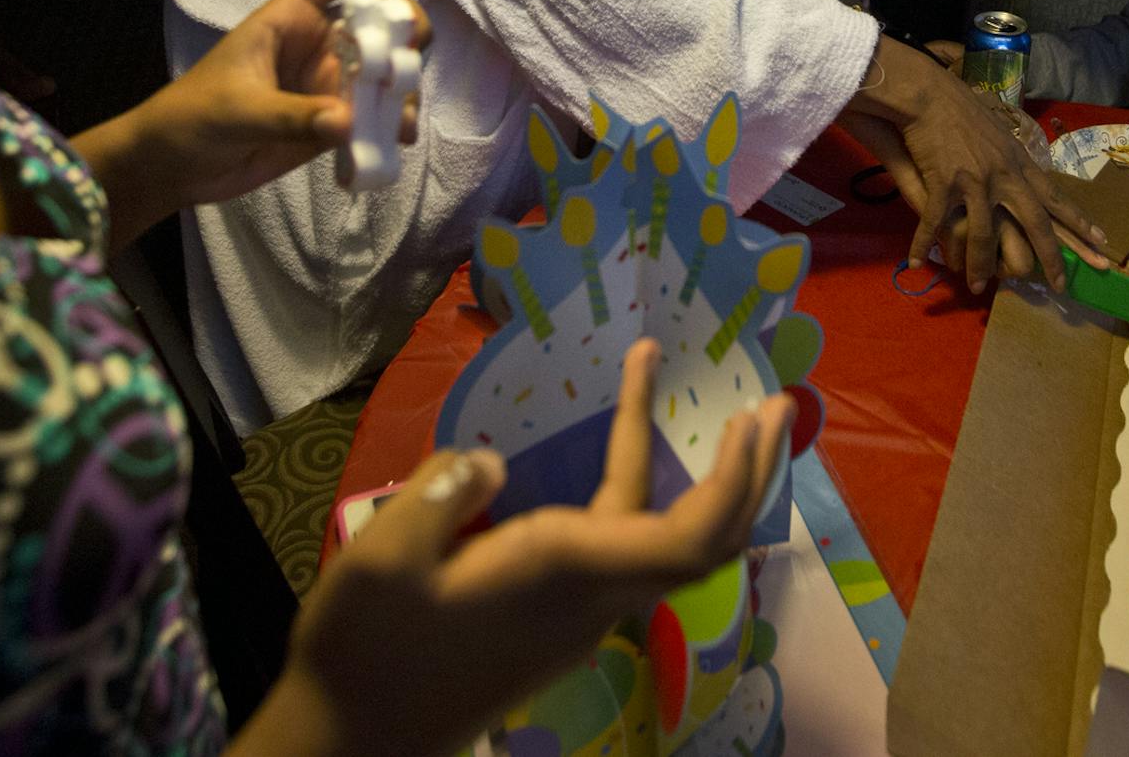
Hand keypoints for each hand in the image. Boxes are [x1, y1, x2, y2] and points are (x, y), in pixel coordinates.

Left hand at [113, 0, 429, 221]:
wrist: (173, 168)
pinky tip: (396, 144)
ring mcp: (329, 84)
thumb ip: (292, 115)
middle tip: (407, 64)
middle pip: (380, 19)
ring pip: (385, 71)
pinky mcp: (333, 123)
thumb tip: (347, 122)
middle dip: (407, 32)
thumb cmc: (193, 116)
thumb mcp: (239, 110)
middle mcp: (319, 44)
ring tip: (402, 123)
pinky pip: (375, 117)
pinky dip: (392, 128)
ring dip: (404, 90)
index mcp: (291, 18)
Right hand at [248, 340, 792, 756]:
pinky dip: (649, 495)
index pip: (686, 539)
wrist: (354, 740)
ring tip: (719, 417)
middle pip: (704, 543)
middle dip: (747, 473)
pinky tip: (623, 460)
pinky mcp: (558, 619)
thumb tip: (492, 459)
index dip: (732, 482)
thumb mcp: (383, 560)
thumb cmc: (366, 650)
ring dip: (705, 481)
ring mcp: (579, 613)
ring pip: (669, 546)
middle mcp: (590, 595)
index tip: (747, 417)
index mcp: (563, 572)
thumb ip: (441, 494)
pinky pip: (629, 552)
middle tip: (774, 404)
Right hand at [850, 39, 1108, 292]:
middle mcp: (1005, 176)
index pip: (1057, 199)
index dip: (1079, 224)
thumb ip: (1010, 157)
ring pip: (984, 235)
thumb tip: (1017, 170)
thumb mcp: (998, 133)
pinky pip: (935, 224)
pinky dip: (923, 244)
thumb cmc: (961, 107)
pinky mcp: (945, 183)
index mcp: (1019, 164)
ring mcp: (976, 181)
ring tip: (977, 288)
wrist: (930, 94)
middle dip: (1051, 258)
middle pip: (1036, 224)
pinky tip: (917, 263)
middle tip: (1062, 287)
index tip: (1102, 244)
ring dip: (979, 265)